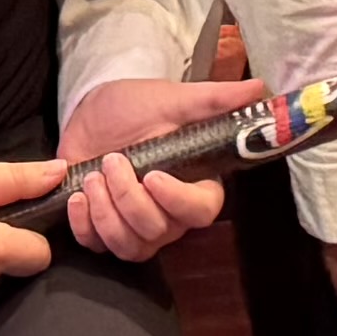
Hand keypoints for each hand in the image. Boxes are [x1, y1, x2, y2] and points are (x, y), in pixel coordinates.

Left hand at [49, 76, 265, 262]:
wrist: (95, 111)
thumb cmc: (138, 106)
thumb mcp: (173, 99)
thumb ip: (215, 99)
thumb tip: (259, 88)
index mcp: (195, 184)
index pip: (201, 212)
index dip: (177, 201)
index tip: (153, 176)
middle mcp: (169, 214)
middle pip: (158, 232)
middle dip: (129, 198)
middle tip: (111, 161)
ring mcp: (135, 227)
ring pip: (129, 247)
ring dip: (106, 214)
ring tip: (92, 177)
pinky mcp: (102, 230)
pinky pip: (97, 247)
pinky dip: (84, 226)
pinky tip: (77, 195)